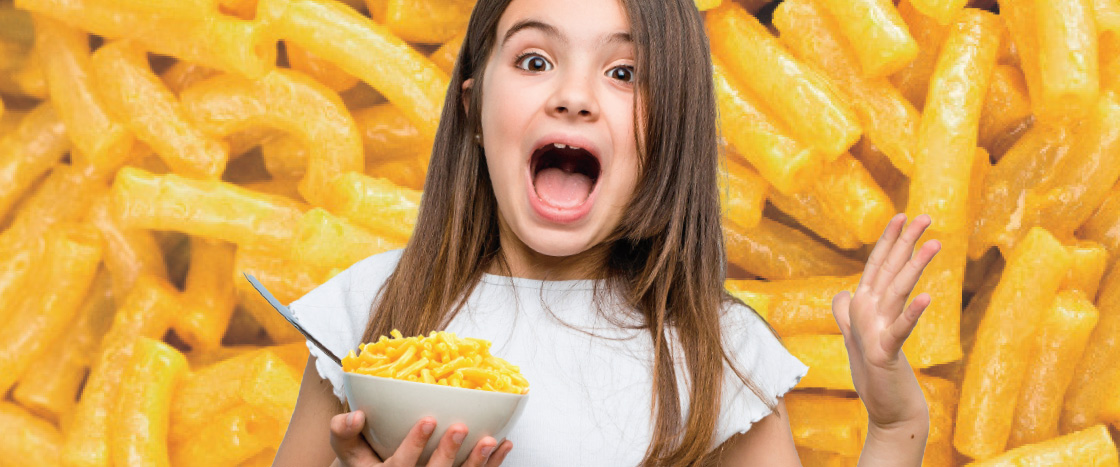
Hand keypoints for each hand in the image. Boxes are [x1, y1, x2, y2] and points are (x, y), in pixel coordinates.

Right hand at [330, 411, 512, 466]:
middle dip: (447, 455)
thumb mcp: (347, 450)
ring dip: (477, 464)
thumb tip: (356, 414)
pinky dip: (492, 465)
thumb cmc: (364, 462)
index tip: (429, 420)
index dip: (414, 445)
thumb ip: (344, 432)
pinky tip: (503, 446)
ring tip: (490, 441)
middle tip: (461, 428)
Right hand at [831, 213, 938, 429]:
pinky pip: (900, 329)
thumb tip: (843, 294)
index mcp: (863, 305)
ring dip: (914, 266)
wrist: (887, 408)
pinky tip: (926, 298)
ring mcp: (873, 330)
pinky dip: (912, 314)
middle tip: (926, 217)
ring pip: (896, 291)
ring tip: (934, 244)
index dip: (890, 240)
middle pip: (888, 269)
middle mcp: (865, 311)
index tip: (904, 215)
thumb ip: (847, 313)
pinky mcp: (884, 352)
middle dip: (906, 242)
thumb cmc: (876, 372)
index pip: (877, 264)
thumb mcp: (859, 337)